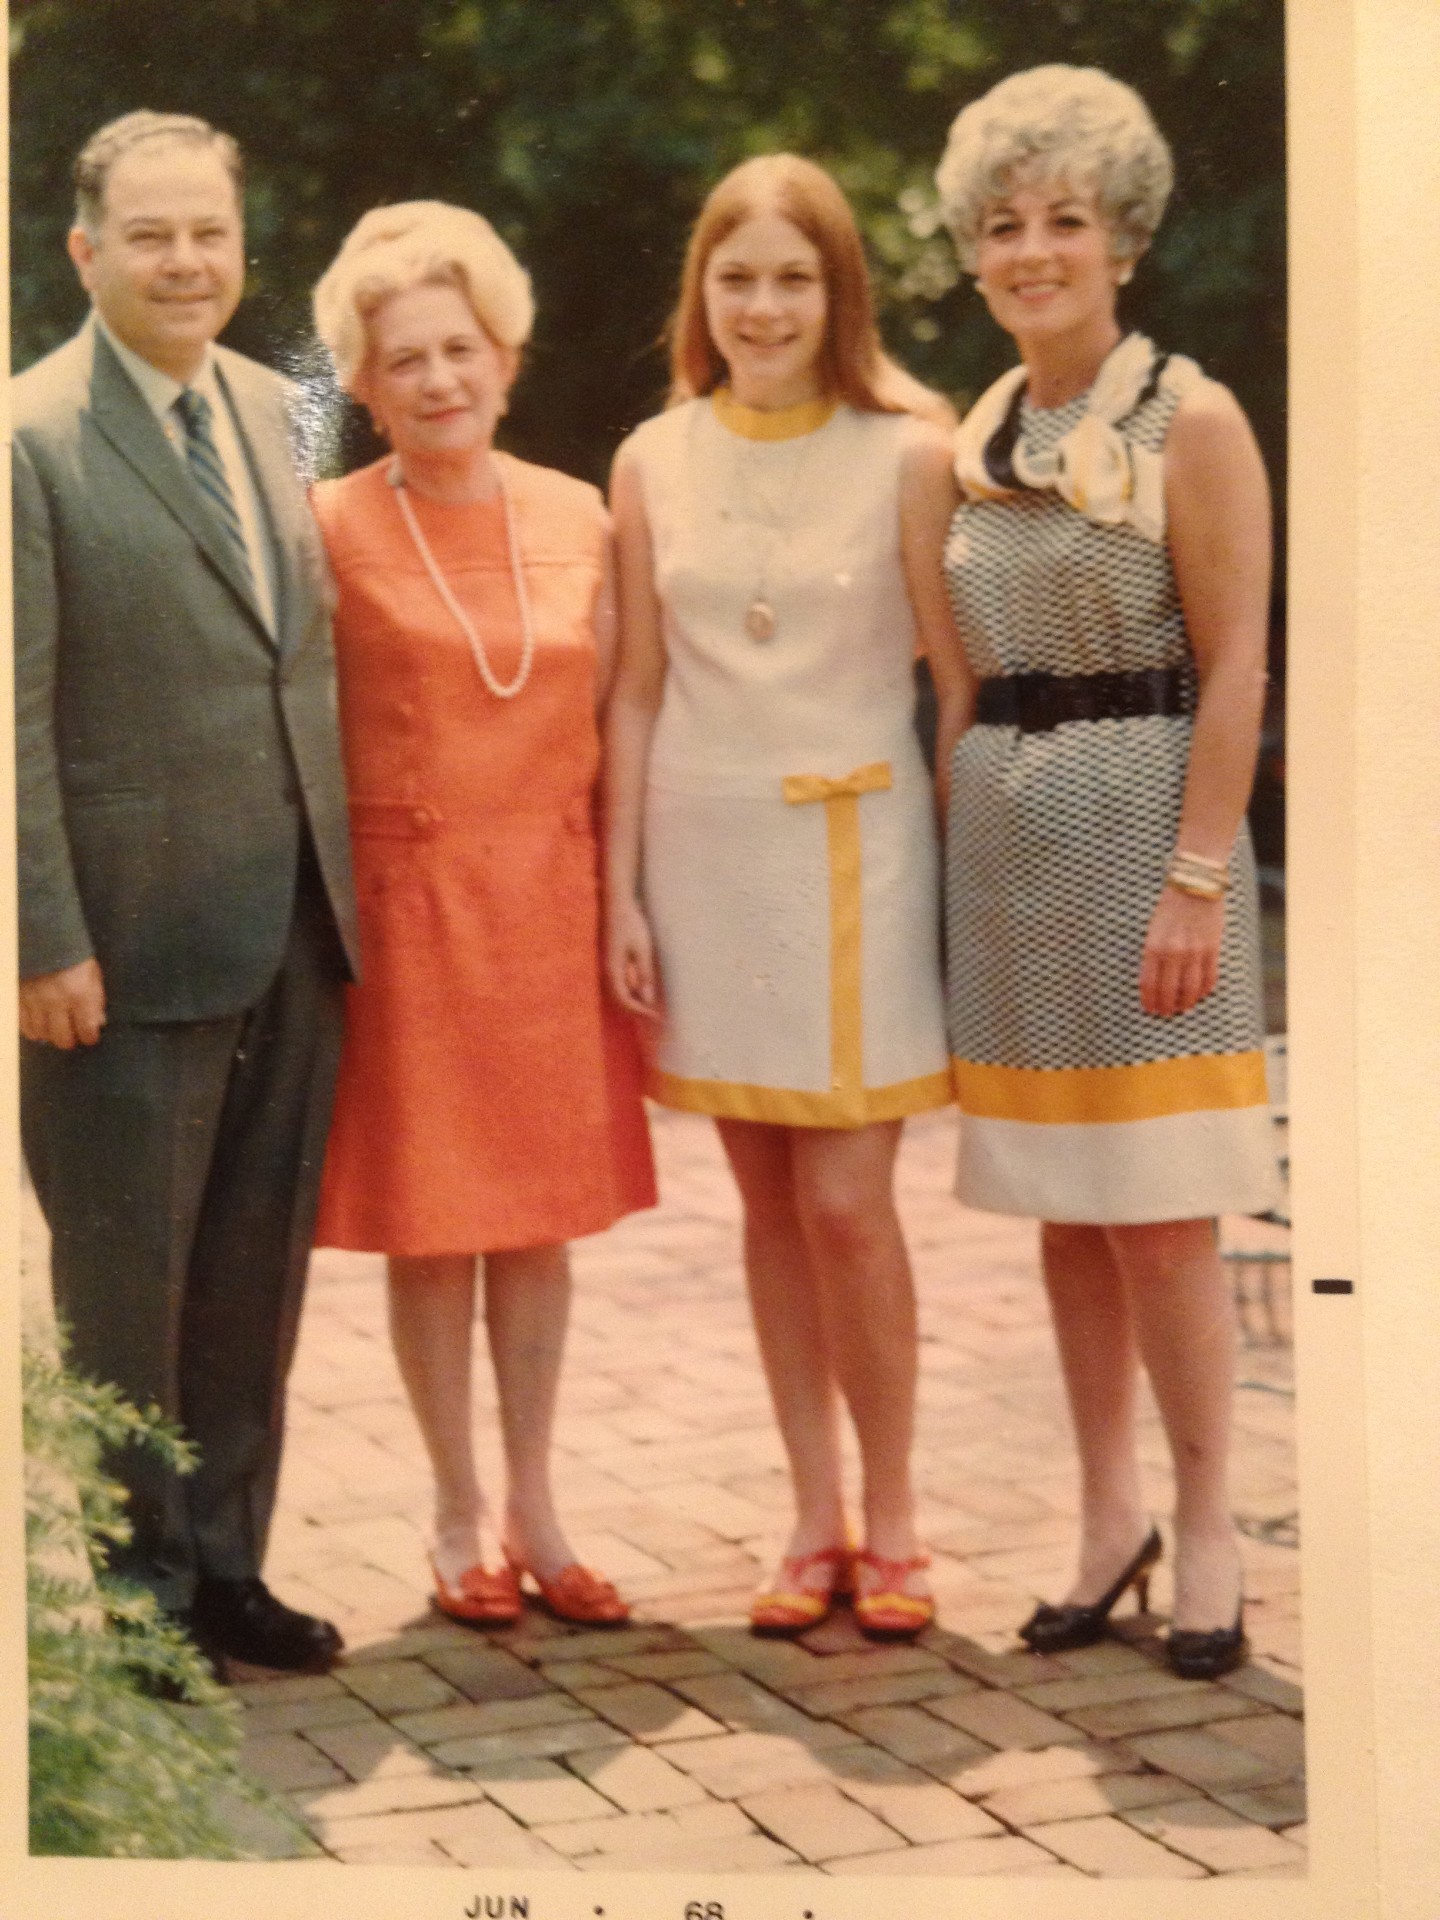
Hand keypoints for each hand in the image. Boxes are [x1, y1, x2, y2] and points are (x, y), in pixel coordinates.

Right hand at [19, 957, 106, 1047]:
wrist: (44, 937)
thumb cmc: (74, 957)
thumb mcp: (94, 975)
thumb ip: (96, 1001)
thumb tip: (98, 1023)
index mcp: (80, 994)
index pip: (86, 1030)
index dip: (90, 1037)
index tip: (89, 1037)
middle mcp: (57, 1001)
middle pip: (62, 1038)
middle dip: (70, 1040)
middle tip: (72, 1036)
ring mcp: (35, 1001)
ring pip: (42, 1034)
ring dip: (50, 1035)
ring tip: (55, 1030)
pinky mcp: (19, 998)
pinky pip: (23, 1025)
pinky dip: (32, 1030)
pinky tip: (39, 1027)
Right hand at [606, 896, 661, 1019]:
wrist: (618, 904)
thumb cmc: (631, 924)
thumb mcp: (642, 949)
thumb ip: (644, 974)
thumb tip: (647, 999)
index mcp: (613, 969)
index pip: (624, 999)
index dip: (639, 1010)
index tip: (654, 1016)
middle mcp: (608, 970)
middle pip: (620, 998)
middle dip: (636, 1009)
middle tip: (654, 1016)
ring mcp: (609, 964)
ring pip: (620, 990)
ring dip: (634, 1000)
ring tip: (651, 1006)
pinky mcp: (613, 959)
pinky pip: (621, 981)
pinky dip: (632, 988)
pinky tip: (644, 988)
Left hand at [1139, 887, 1223, 1017]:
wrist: (1195, 884)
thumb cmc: (1170, 906)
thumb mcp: (1153, 929)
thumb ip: (1153, 953)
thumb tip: (1153, 980)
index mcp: (1153, 946)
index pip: (1149, 983)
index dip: (1149, 1000)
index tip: (1149, 1009)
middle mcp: (1173, 951)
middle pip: (1169, 990)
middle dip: (1165, 1006)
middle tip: (1165, 1013)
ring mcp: (1195, 951)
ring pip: (1190, 988)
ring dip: (1185, 1003)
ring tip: (1181, 1008)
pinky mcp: (1212, 948)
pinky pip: (1209, 978)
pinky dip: (1203, 990)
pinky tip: (1198, 995)